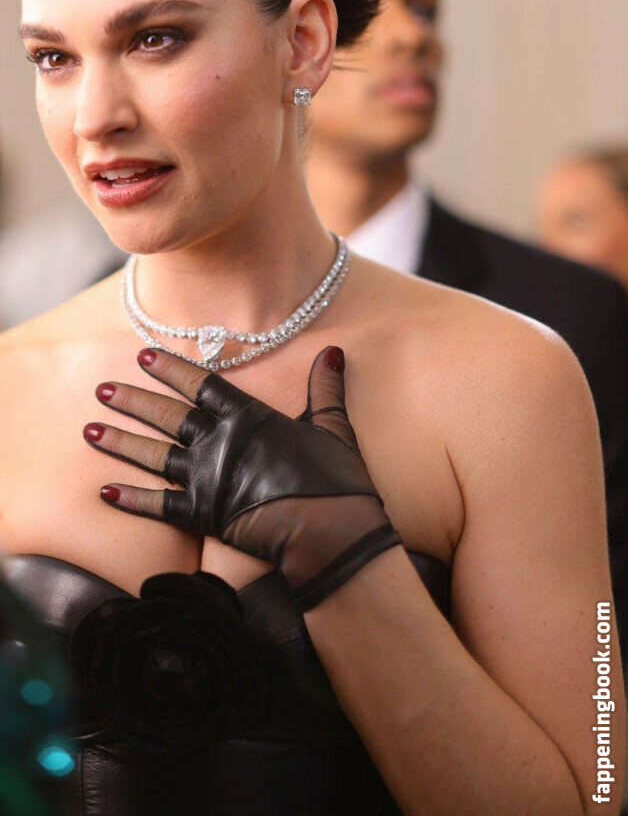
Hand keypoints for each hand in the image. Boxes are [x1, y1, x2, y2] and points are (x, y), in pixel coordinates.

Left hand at [84, 345, 401, 610]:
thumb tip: (333, 352)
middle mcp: (219, 442)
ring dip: (120, 441)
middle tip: (102, 388)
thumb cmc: (336, 480)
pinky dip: (130, 499)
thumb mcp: (332, 426)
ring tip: (89, 428)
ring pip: (153, 454)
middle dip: (133, 400)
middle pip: (167, 415)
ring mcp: (206, 478)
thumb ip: (325, 388)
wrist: (330, 532)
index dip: (171, 368)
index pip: (201, 384)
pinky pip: (158, 505)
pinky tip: (104, 490)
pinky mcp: (201, 515)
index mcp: (248, 417)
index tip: (145, 355)